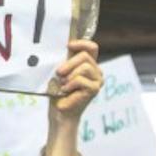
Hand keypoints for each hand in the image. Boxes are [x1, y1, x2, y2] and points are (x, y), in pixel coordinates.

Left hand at [44, 40, 101, 155]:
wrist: (60, 112)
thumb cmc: (58, 91)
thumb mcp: (60, 72)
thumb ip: (65, 60)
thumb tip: (62, 47)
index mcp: (88, 64)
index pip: (91, 47)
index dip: (81, 43)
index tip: (68, 46)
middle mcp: (96, 71)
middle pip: (85, 55)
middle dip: (69, 63)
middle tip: (59, 73)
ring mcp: (97, 80)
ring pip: (84, 66)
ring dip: (69, 75)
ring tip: (63, 84)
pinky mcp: (94, 89)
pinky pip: (80, 79)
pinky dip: (69, 84)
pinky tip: (65, 91)